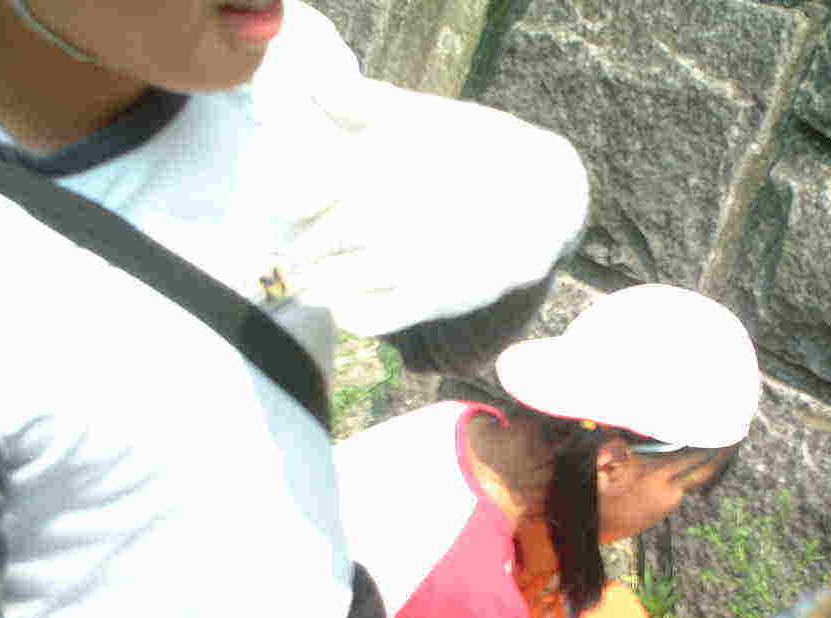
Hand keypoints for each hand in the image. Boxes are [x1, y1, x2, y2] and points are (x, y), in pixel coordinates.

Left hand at [273, 95, 587, 338]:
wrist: (543, 198)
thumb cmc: (476, 150)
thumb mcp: (424, 115)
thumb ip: (367, 104)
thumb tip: (319, 85)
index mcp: (375, 166)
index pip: (297, 197)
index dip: (287, 207)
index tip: (293, 212)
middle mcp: (385, 214)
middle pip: (309, 247)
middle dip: (300, 252)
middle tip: (296, 257)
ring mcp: (408, 260)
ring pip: (331, 285)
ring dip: (318, 284)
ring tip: (317, 282)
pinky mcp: (431, 298)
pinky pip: (368, 318)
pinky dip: (349, 313)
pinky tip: (351, 301)